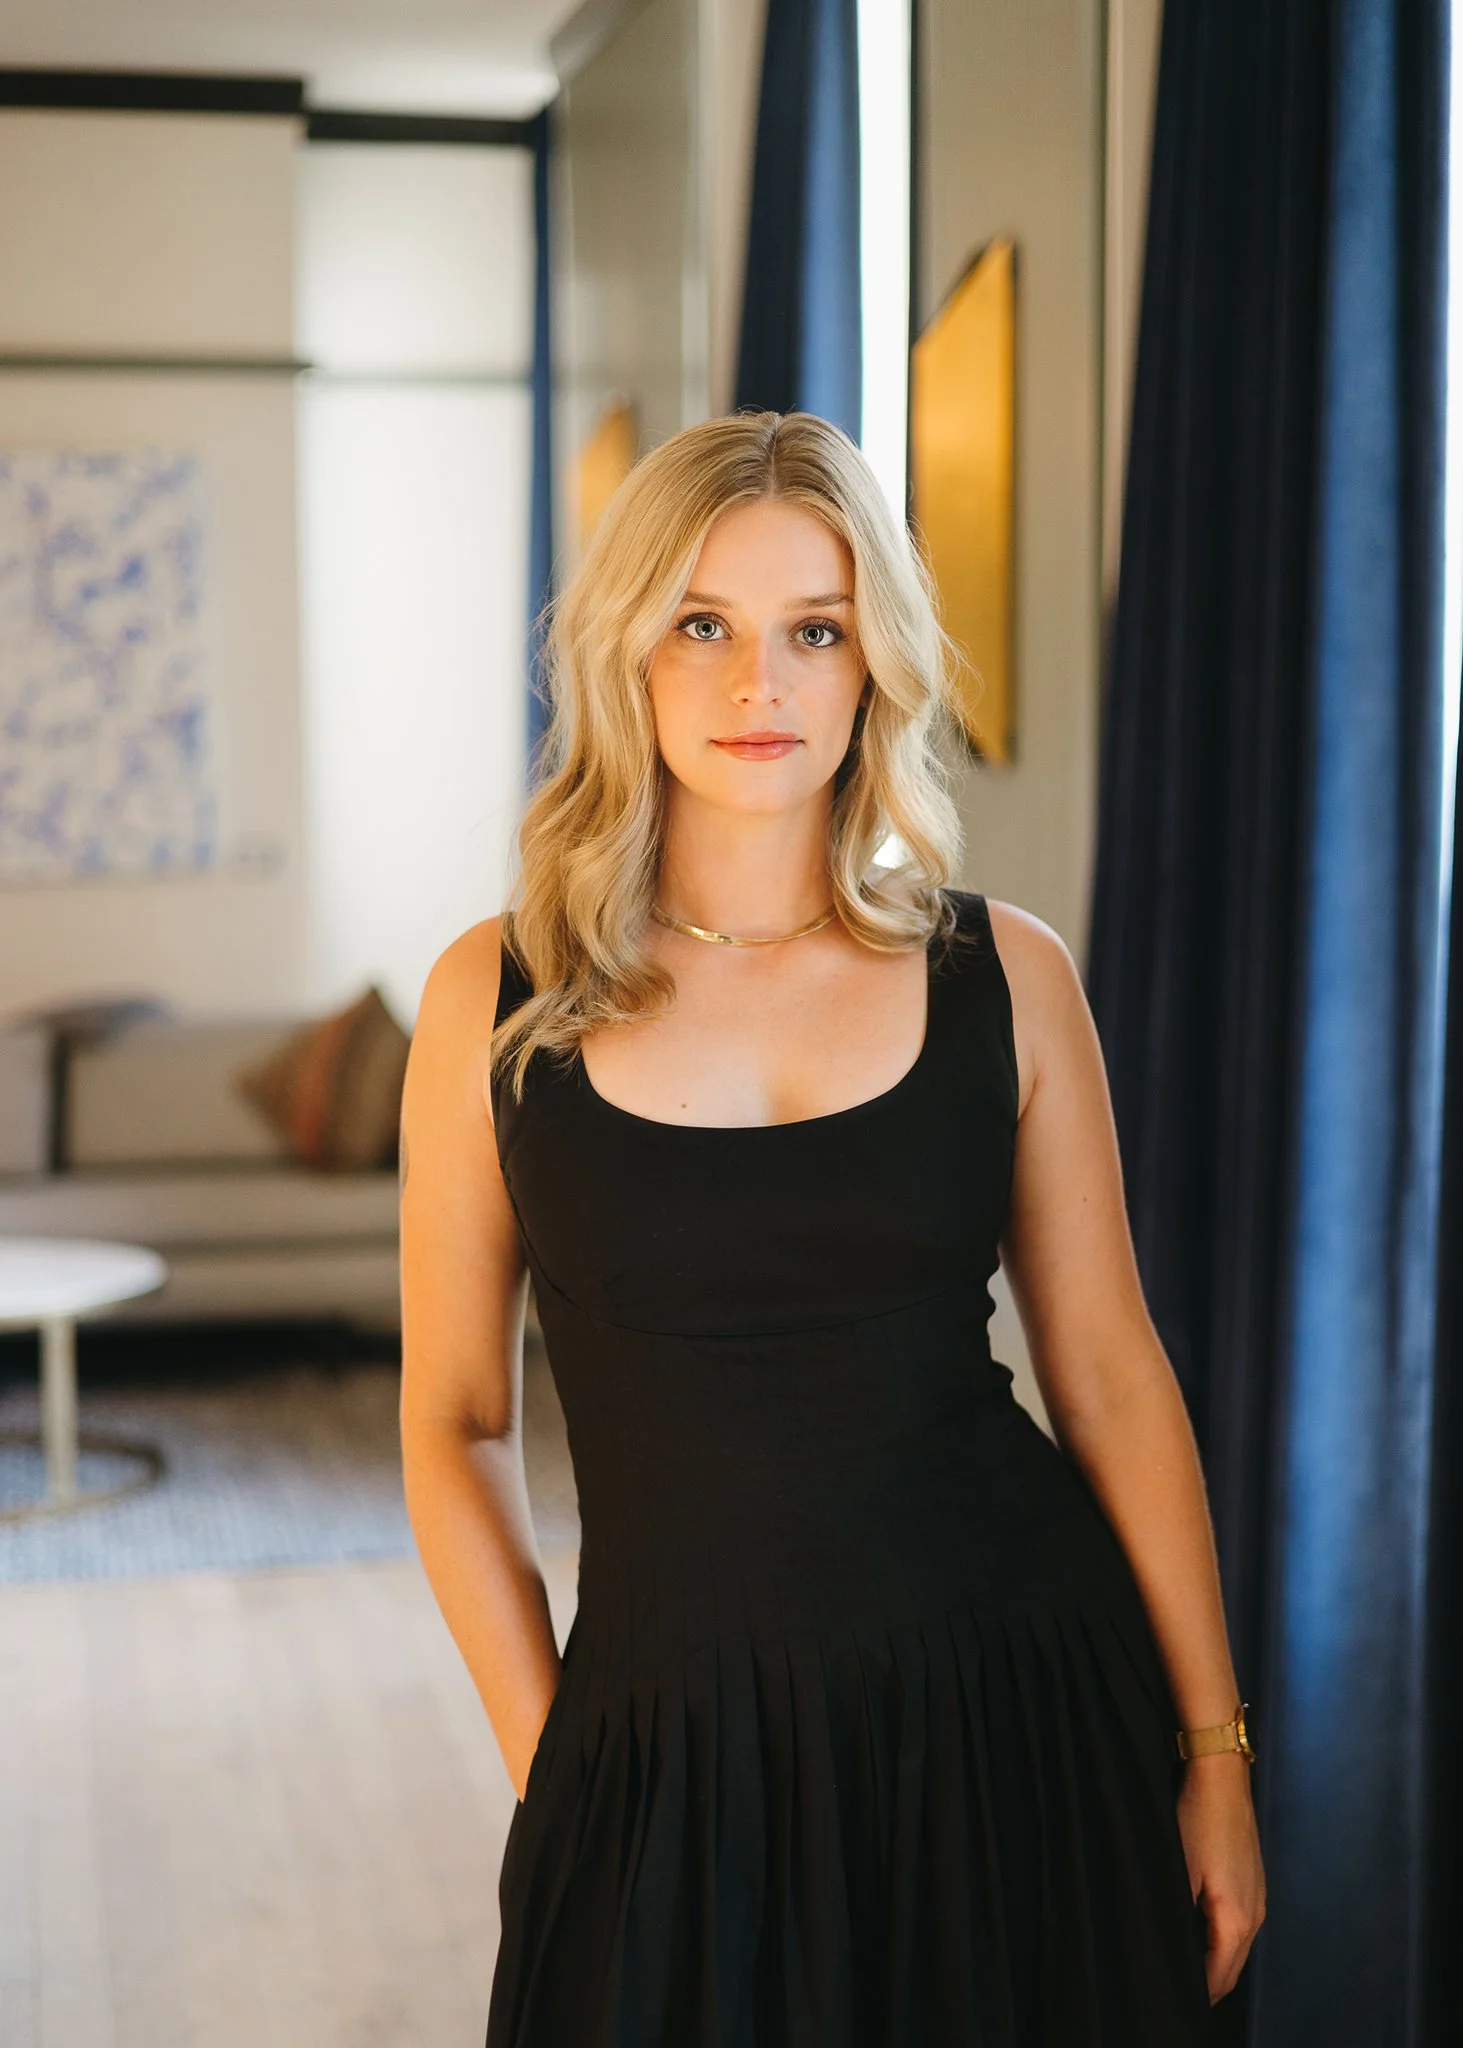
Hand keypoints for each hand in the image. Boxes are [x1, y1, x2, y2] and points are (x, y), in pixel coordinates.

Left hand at [1176, 1754, 1265, 2001]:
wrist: (1221, 1777)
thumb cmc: (1197, 1821)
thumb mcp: (1179, 1874)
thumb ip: (1179, 1920)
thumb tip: (1173, 1952)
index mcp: (1237, 1920)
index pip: (1219, 1977)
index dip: (1199, 1994)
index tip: (1174, 1999)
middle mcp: (1255, 1915)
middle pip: (1233, 1968)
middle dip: (1209, 1985)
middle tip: (1178, 1991)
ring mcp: (1258, 1897)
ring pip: (1238, 1948)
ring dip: (1217, 1963)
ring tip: (1187, 1969)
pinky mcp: (1254, 1881)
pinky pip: (1241, 1926)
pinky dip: (1224, 1941)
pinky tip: (1202, 1934)